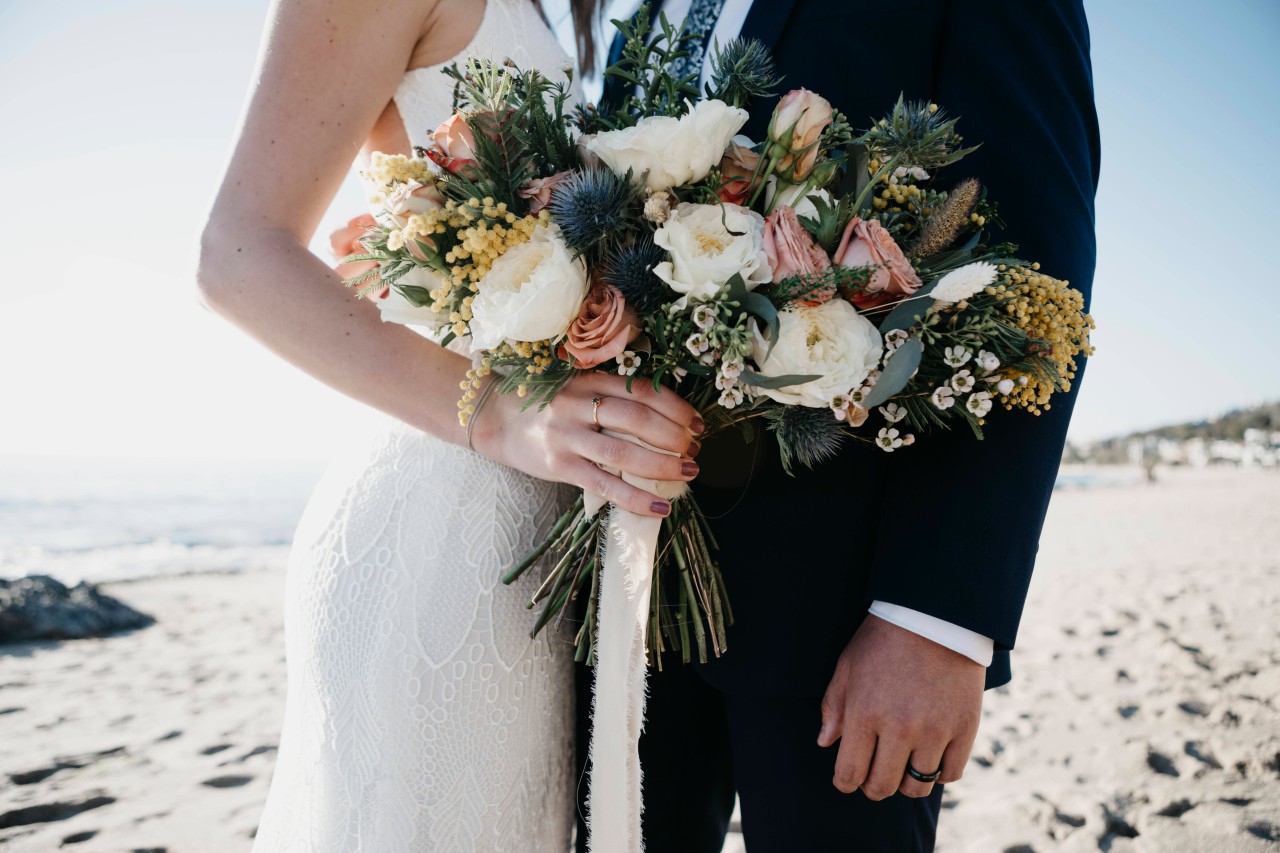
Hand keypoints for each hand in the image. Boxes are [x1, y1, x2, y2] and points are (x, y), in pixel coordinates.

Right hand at [471, 372, 702, 517]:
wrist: (492, 416)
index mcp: (588, 379)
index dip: (676, 407)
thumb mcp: (576, 385)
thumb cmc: (543, 402)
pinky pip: (604, 484)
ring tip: (688, 472)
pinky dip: (636, 497)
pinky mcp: (559, 466)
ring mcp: (568, 436)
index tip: (698, 423)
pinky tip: (661, 506)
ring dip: (663, 464)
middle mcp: (579, 404)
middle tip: (696, 450)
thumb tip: (661, 417)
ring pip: (624, 452)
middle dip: (675, 436)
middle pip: (638, 419)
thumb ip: (610, 394)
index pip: (642, 390)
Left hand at [818, 614, 983, 799]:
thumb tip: (826, 743)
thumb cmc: (883, 639)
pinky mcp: (965, 728)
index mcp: (864, 713)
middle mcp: (900, 727)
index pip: (850, 773)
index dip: (845, 783)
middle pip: (882, 786)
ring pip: (918, 786)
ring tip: (903, 764)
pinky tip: (930, 755)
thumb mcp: (847, 666)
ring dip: (906, 781)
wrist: (935, 615)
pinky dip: (940, 772)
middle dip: (873, 787)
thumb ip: (833, 707)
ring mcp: (935, 730)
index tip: (848, 780)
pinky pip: (951, 774)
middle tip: (874, 776)